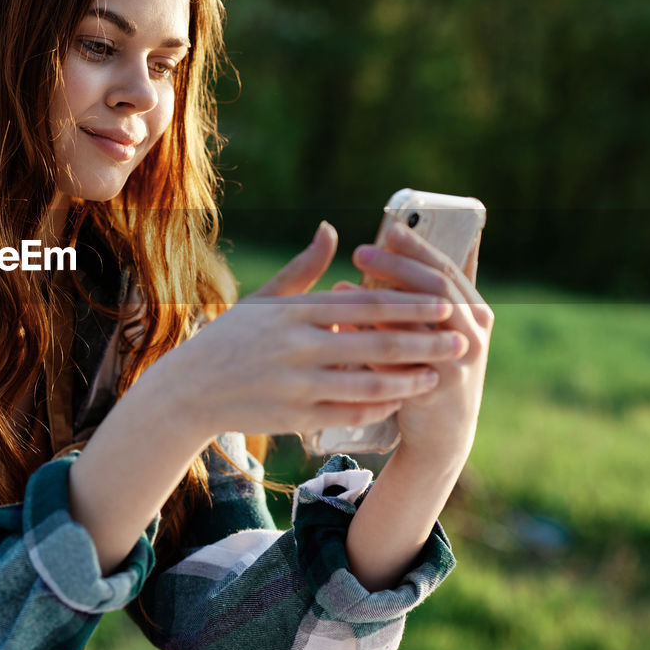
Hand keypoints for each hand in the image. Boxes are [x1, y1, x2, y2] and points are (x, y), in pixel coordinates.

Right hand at [135, 222, 462, 443]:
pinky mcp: (294, 418)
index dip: (406, 304)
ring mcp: (296, 385)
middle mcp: (296, 347)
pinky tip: (401, 399)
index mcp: (292, 313)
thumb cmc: (229, 339)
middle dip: (422, 341)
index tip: (443, 302)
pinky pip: (348, 413)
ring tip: (438, 373)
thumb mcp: (263, 299)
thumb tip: (332, 230)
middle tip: (460, 339)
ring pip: (367, 383)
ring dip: (408, 379)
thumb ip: (303, 268)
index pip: (361, 305)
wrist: (189, 391)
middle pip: (373, 343)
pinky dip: (379, 407)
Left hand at [351, 223, 493, 463]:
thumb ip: (408, 297)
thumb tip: (373, 251)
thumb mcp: (427, 331)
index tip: (389, 228)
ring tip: (342, 288)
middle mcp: (473, 332)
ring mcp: (460, 361)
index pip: (446, 269)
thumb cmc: (427, 372)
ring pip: (421, 323)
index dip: (418, 248)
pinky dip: (371, 342)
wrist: (442, 434)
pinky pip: (401, 361)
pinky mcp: (438, 388)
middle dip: (397, 267)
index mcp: (473, 311)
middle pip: (436, 289)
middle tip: (360, 252)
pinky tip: (342, 329)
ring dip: (380, 303)